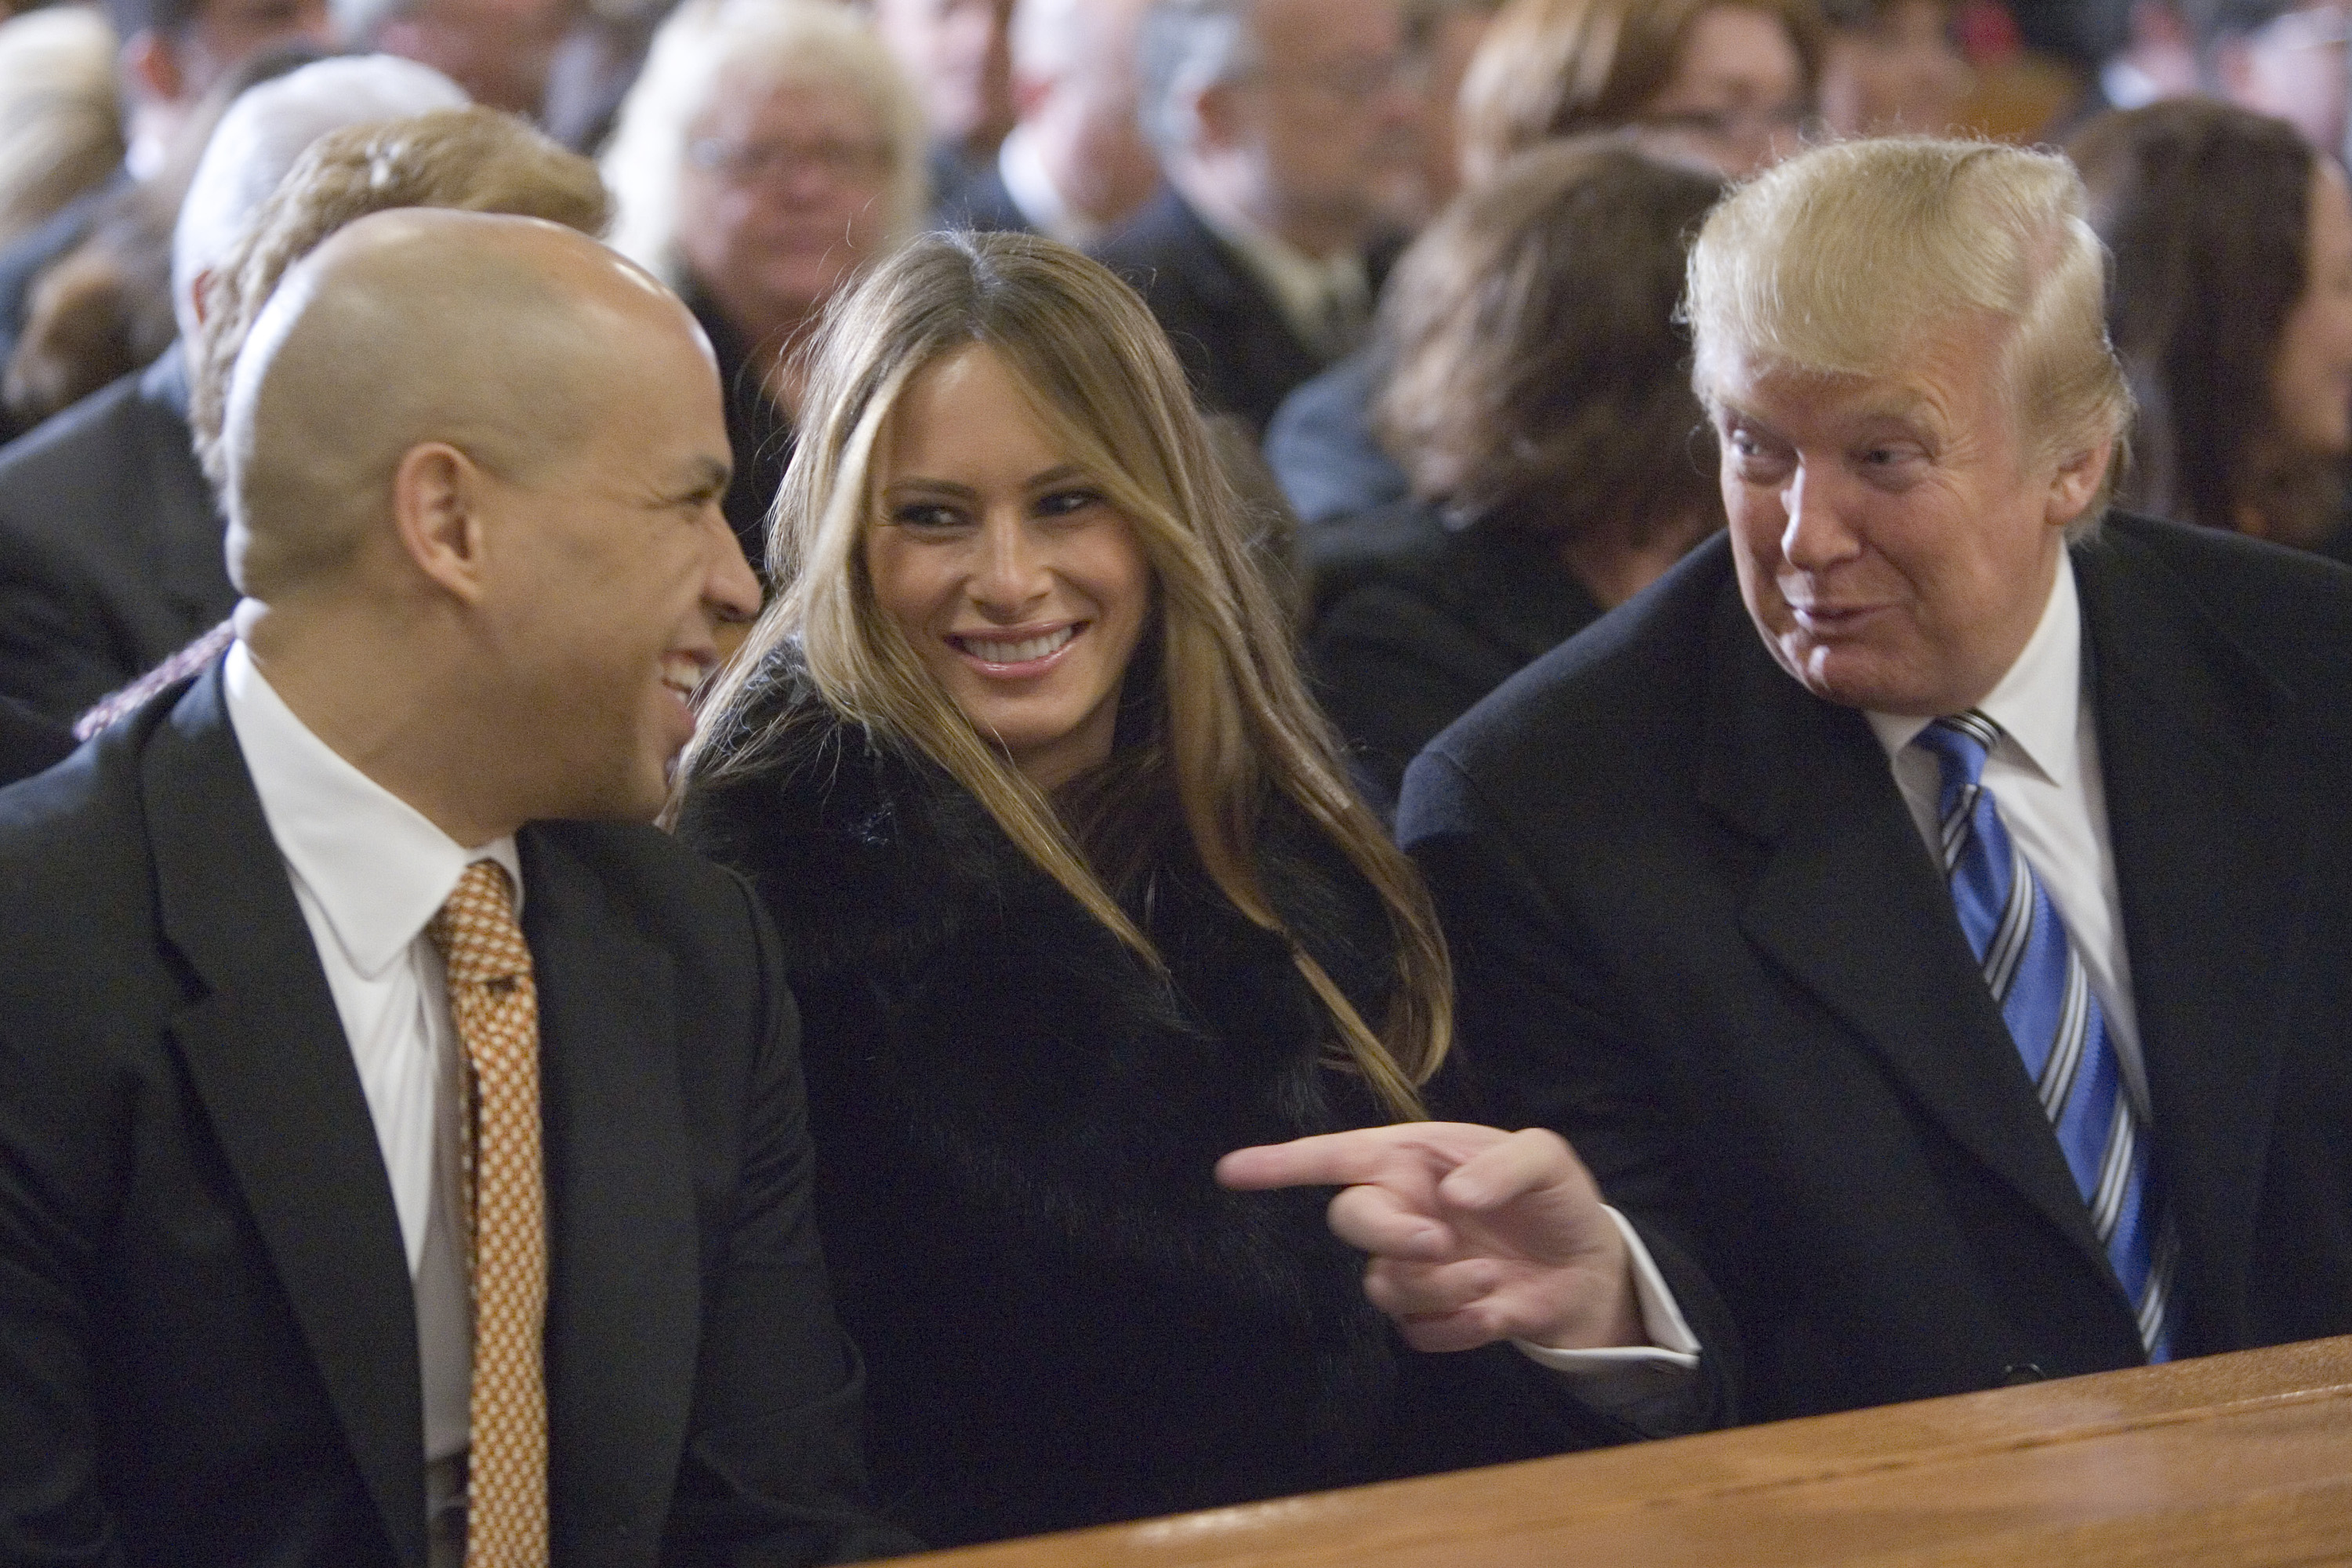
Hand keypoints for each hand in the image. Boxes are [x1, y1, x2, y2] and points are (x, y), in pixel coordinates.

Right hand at [1216, 1123, 1642, 1353]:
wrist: (1591, 1271)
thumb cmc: (1557, 1200)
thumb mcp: (1549, 1159)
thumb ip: (1506, 1165)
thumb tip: (1451, 1198)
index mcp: (1415, 1159)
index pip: (1337, 1157)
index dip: (1282, 1163)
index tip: (1231, 1171)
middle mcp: (1403, 1210)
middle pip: (1349, 1220)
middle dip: (1390, 1234)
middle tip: (1440, 1242)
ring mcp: (1413, 1268)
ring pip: (1382, 1285)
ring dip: (1439, 1287)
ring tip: (1491, 1278)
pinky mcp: (1434, 1319)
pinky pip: (1417, 1334)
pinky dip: (1460, 1327)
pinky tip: (1497, 1312)